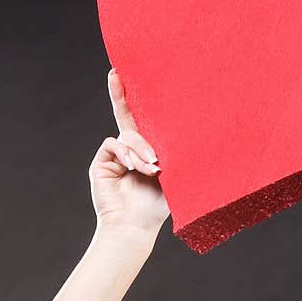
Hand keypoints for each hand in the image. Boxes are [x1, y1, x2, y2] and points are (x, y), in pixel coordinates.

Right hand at [89, 68, 169, 234]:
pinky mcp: (102, 163)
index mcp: (149, 152)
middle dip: (120, 95)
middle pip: (126, 116)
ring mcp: (115, 156)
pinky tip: (134, 167)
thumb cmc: (158, 207)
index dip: (139, 101)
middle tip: (116, 74)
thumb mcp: (175, 177)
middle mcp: (131, 151)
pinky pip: (114, 145)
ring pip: (127, 135)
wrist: (135, 226)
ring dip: (140, 149)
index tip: (135, 76)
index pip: (144, 122)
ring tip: (153, 167)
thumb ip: (177, 156)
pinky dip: (126, 153)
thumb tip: (199, 134)